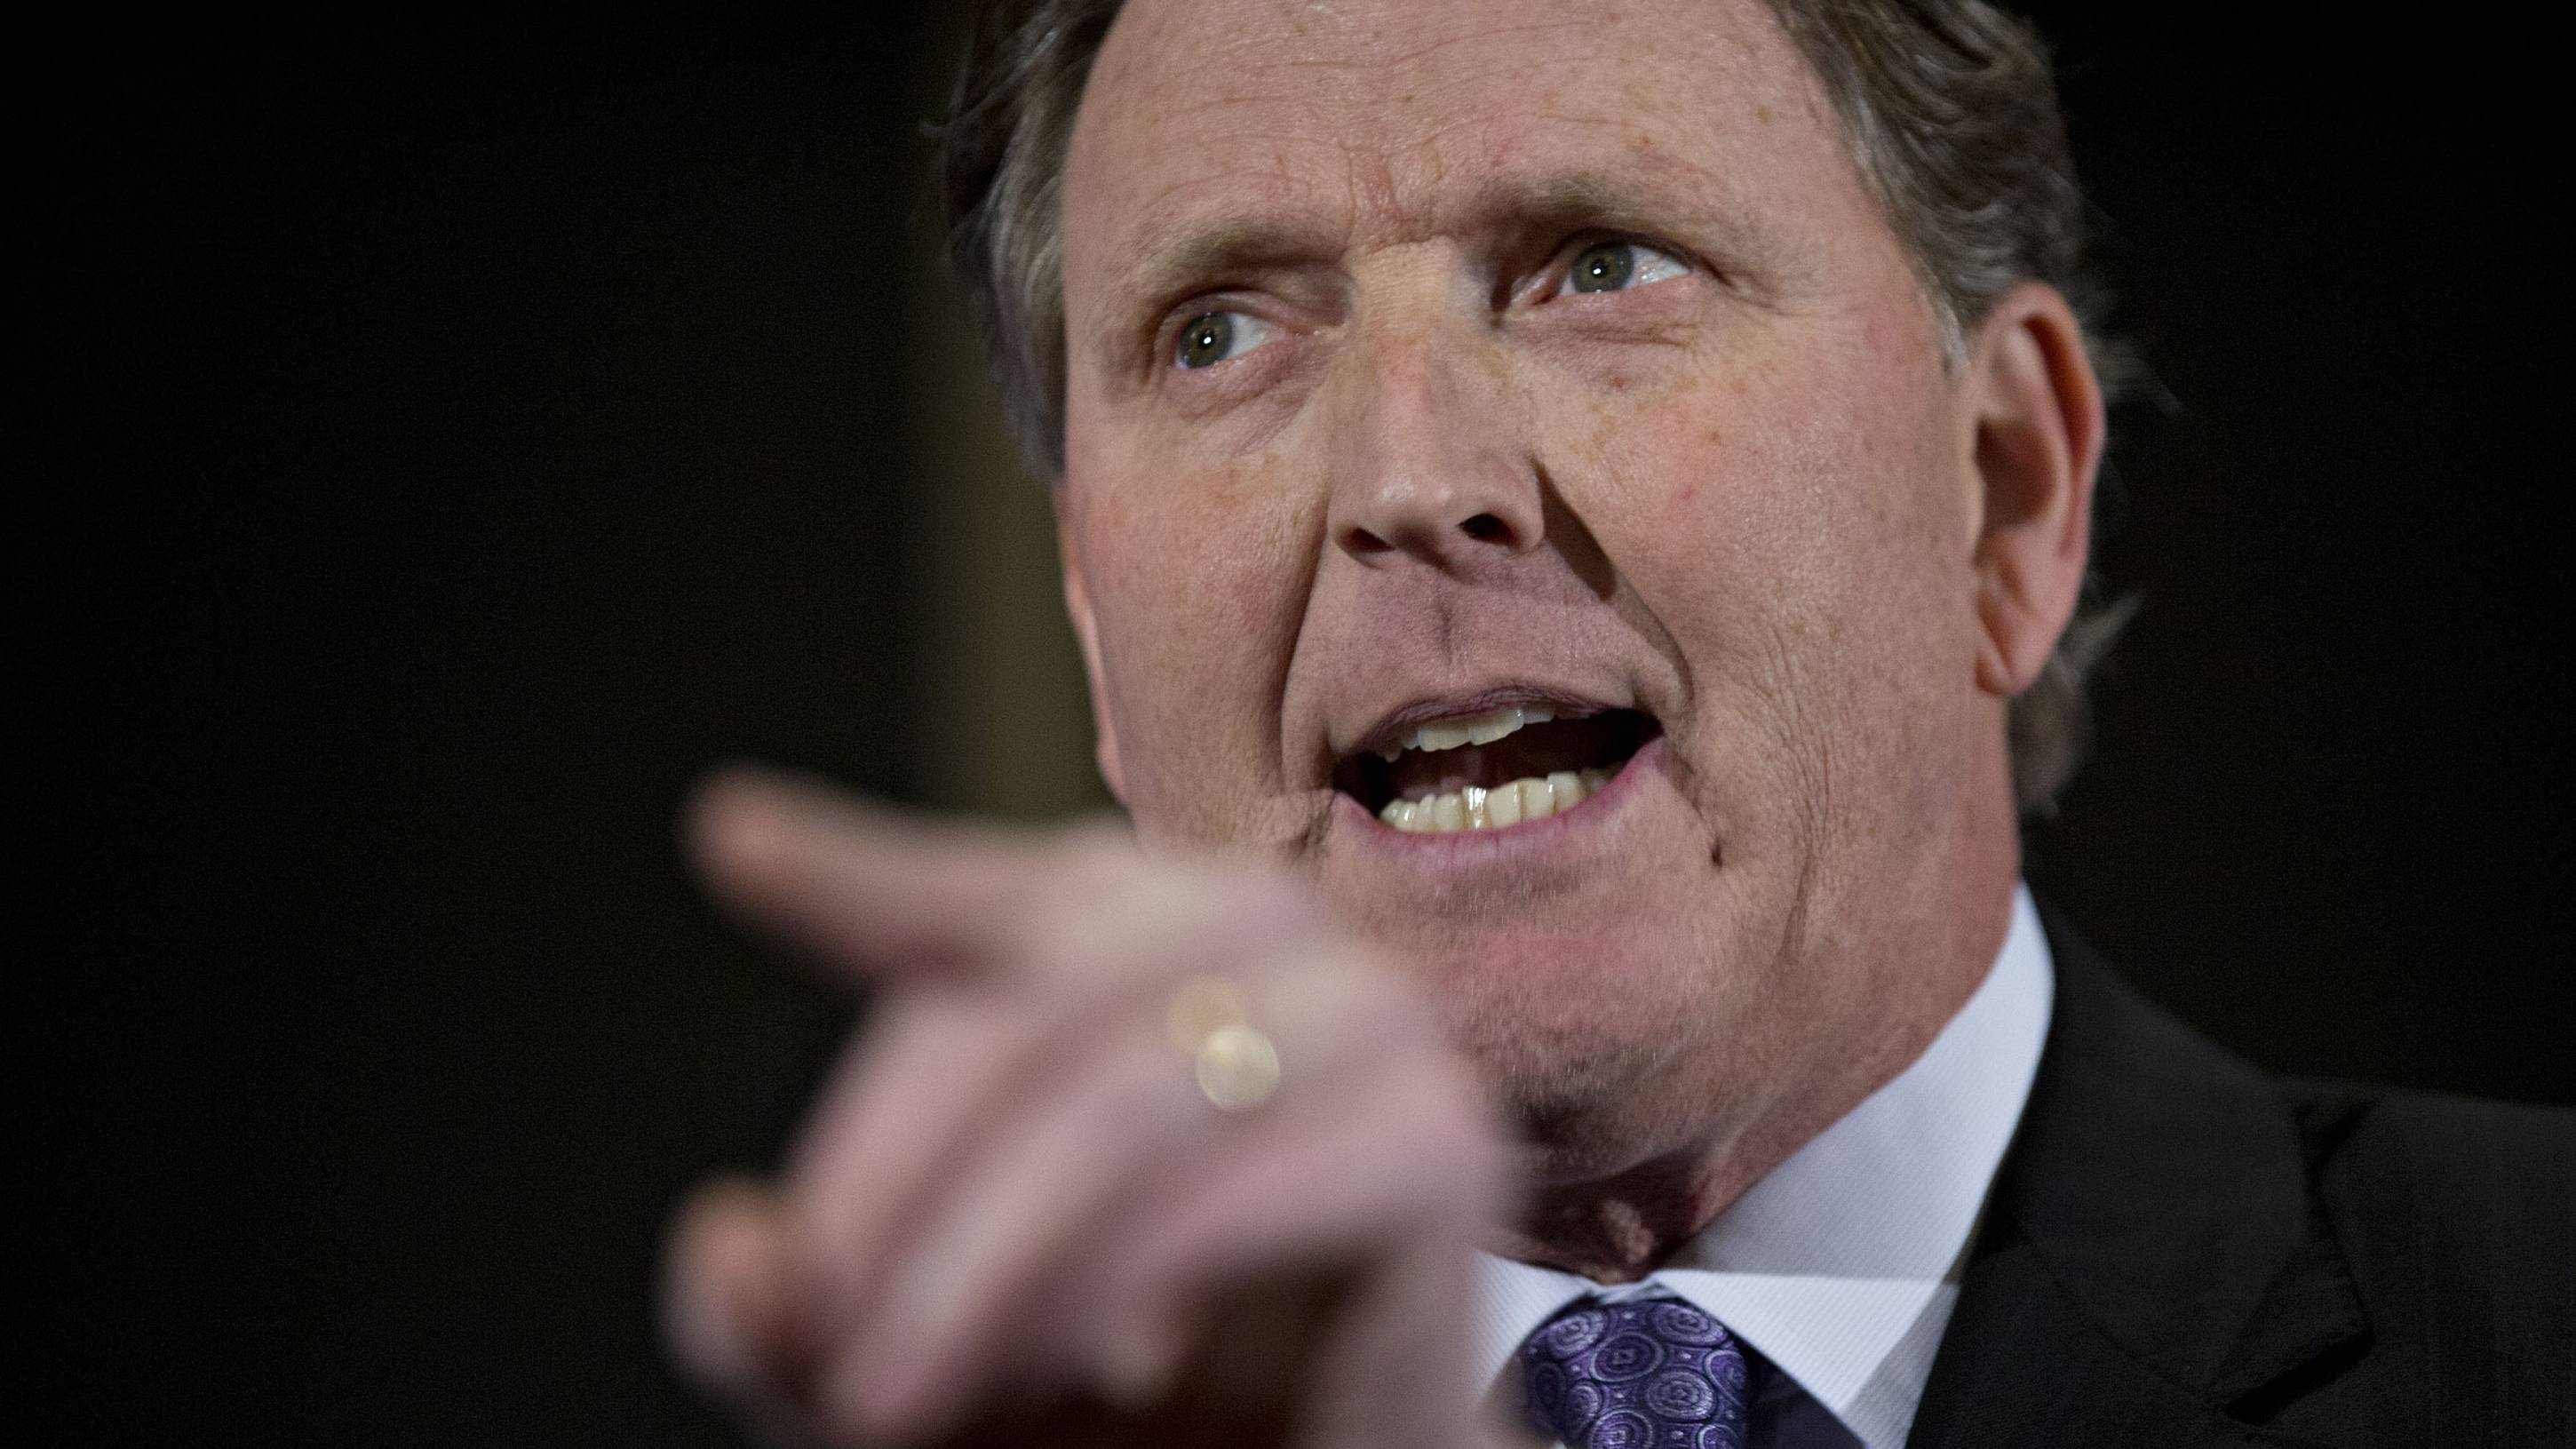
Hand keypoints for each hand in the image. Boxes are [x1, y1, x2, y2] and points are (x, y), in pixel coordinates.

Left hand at [660, 768, 1520, 1447]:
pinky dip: (1156, 1277)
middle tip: (845, 1382)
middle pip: (1022, 1019)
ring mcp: (1362, 1012)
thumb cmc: (1111, 1388)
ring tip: (923, 1400)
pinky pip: (1259, 1180)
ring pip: (1126, 1106)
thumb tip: (731, 1251)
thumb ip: (798, 1316)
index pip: (976, 901)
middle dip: (900, 1207)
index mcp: (1120, 930)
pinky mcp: (1438, 1136)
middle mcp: (1247, 926)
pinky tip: (1124, 1362)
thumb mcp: (910, 1358)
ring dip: (1000, 1271)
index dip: (854, 873)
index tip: (729, 839)